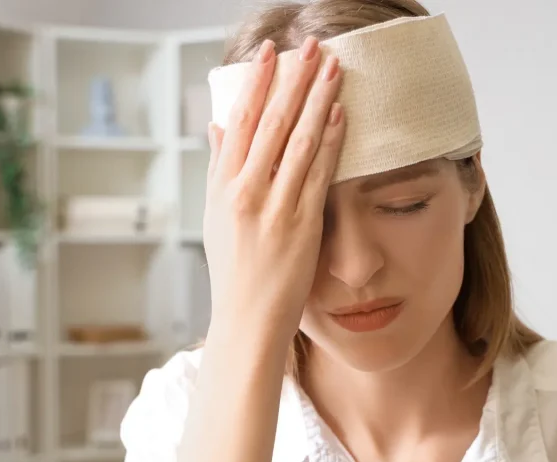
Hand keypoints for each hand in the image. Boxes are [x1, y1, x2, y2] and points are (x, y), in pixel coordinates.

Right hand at [204, 36, 345, 339]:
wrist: (245, 320)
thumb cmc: (233, 271)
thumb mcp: (216, 216)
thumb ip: (219, 168)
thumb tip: (216, 126)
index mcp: (222, 187)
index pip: (239, 122)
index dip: (256, 83)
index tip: (270, 53)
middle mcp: (244, 192)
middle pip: (270, 122)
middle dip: (293, 79)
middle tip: (311, 45)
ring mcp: (273, 208)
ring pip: (296, 141)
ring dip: (317, 99)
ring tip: (333, 66)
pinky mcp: (301, 225)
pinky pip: (317, 173)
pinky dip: (330, 139)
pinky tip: (340, 113)